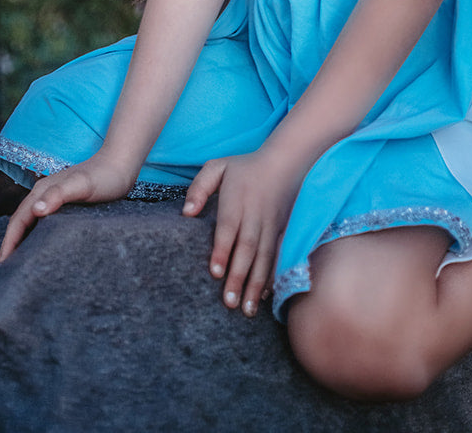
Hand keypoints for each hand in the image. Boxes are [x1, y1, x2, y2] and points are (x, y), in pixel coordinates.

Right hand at [0, 152, 136, 261]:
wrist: (120, 164)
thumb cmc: (103, 176)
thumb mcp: (82, 185)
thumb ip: (59, 194)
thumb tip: (35, 210)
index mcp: (42, 190)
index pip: (18, 219)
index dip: (9, 242)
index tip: (3, 265)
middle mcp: (43, 194)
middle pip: (20, 222)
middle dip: (10, 245)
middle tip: (6, 272)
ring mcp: (53, 198)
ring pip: (30, 223)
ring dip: (21, 241)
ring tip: (18, 265)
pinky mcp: (63, 204)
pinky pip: (43, 223)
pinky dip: (35, 237)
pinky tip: (41, 249)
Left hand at [182, 147, 302, 315]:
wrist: (285, 161)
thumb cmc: (244, 166)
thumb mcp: (217, 166)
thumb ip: (200, 187)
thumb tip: (186, 213)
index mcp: (236, 200)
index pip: (228, 228)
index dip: (222, 250)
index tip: (215, 273)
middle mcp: (255, 215)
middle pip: (247, 248)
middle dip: (239, 277)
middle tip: (229, 303)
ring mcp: (271, 225)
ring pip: (263, 258)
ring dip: (256, 285)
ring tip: (247, 310)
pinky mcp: (281, 231)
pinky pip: (277, 256)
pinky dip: (272, 277)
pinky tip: (265, 295)